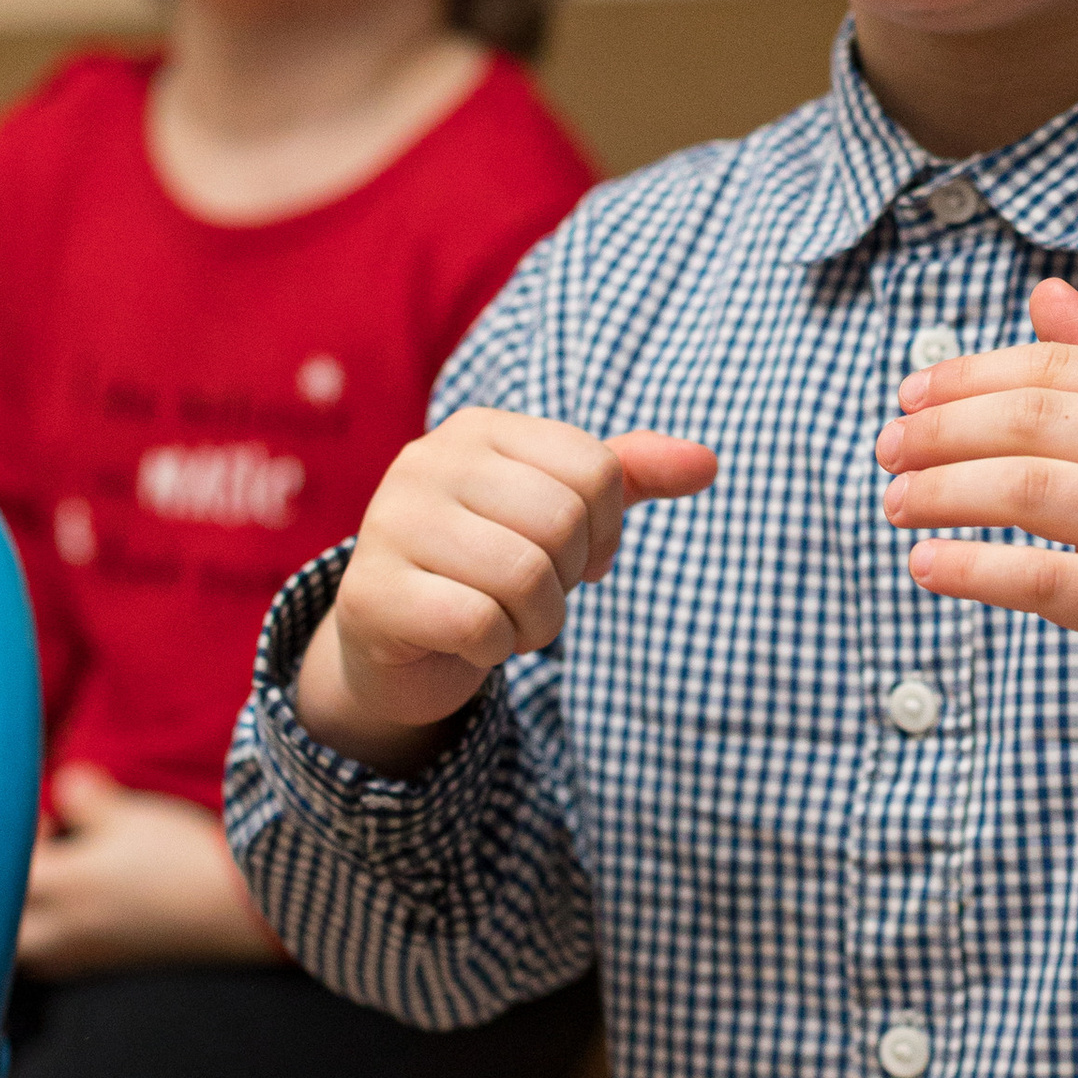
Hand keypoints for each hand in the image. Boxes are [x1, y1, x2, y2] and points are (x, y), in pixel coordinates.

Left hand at [17, 764, 285, 975]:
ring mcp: (91, 954)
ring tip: (60, 892)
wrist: (235, 910)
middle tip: (39, 865)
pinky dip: (64, 941)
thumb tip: (63, 784)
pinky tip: (91, 915)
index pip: (12, 869)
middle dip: (11, 897)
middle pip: (8, 928)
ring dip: (32, 924)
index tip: (46, 820)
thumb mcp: (128, 813)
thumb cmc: (177, 857)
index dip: (21, 839)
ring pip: (34, 952)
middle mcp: (66, 928)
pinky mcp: (117, 966)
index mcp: (62, 886)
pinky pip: (68, 962)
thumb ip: (85, 796)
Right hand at [296, 407, 719, 772]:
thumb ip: (630, 477)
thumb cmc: (489, 565)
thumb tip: (708, 463)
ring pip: (523, 576)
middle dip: (567, 579)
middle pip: (562, 521)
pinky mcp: (370, 593)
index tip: (577, 556)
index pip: (596, 471)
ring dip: (535, 622)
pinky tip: (470, 641)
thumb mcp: (560, 512)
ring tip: (505, 619)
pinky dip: (494, 648)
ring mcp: (389, 523)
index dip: (607, 531)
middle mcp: (427, 461)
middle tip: (533, 595)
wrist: (396, 641)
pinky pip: (477, 623)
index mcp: (479, 429)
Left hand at [875, 276, 1077, 821]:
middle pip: (1035, 421)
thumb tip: (1044, 290)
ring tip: (895, 504)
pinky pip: (1041, 578)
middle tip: (887, 450)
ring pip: (1029, 491)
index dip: (970, 375)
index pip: (1057, 368)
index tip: (908, 396)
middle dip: (944, 430)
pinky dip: (970, 567)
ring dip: (943, 492)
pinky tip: (925, 565)